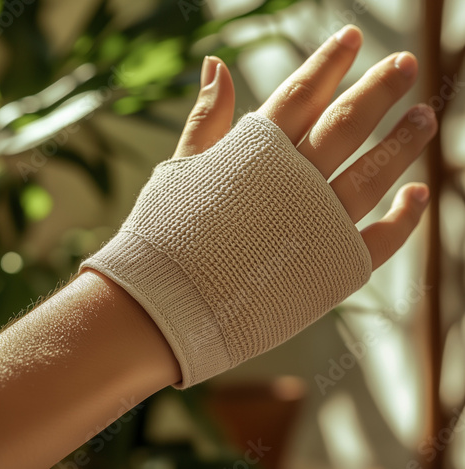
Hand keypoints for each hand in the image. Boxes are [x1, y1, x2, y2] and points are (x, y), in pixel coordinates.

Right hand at [174, 25, 436, 270]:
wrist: (168, 306)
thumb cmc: (166, 237)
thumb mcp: (180, 169)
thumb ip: (206, 120)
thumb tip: (216, 64)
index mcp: (255, 155)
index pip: (301, 95)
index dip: (327, 63)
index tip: (351, 38)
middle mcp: (294, 183)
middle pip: (347, 125)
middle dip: (379, 90)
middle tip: (406, 64)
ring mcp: (317, 226)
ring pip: (373, 174)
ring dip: (403, 143)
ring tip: (425, 116)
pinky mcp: (330, 269)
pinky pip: (379, 240)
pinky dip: (403, 218)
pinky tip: (419, 193)